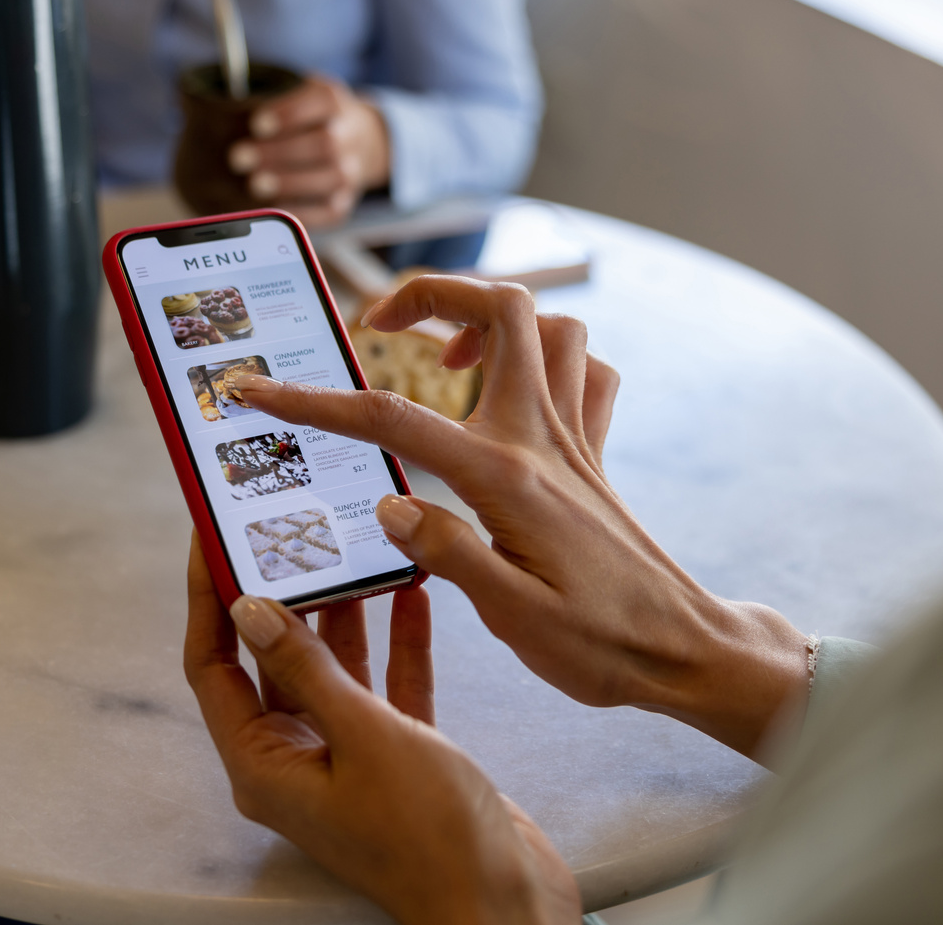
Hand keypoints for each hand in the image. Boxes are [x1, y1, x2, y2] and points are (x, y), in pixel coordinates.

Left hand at [184, 534, 578, 924]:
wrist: (504, 900)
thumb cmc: (431, 839)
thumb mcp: (366, 738)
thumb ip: (310, 669)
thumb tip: (252, 610)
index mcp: (265, 766)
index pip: (213, 666)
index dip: (208, 600)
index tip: (213, 539)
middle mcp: (297, 761)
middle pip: (271, 661)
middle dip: (281, 596)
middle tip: (289, 532)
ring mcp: (348, 760)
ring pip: (332, 670)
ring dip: (343, 614)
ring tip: (351, 550)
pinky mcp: (398, 758)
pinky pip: (386, 688)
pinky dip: (396, 645)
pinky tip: (411, 597)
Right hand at [228, 276, 811, 759]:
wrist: (683, 651)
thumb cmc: (600, 644)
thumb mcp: (513, 618)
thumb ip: (449, 553)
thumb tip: (387, 503)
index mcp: (506, 478)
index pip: (394, 419)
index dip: (316, 400)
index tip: (258, 390)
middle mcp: (544, 440)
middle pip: (502, 309)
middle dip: (434, 290)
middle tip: (382, 324)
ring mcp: (576, 440)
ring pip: (551, 326)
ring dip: (494, 318)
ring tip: (446, 359)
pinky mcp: (595, 454)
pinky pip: (585, 370)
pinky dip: (550, 359)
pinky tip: (513, 396)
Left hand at [229, 75, 389, 228]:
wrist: (358, 143)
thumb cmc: (307, 118)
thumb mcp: (293, 93)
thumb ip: (260, 98)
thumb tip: (205, 110)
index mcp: (333, 102)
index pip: (321, 101)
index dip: (290, 113)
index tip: (255, 124)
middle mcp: (348, 136)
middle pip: (324, 144)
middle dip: (279, 153)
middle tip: (237, 158)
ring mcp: (350, 172)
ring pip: (330, 178)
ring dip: (290, 183)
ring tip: (253, 185)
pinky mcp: (343, 203)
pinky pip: (327, 211)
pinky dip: (301, 212)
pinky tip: (273, 209)